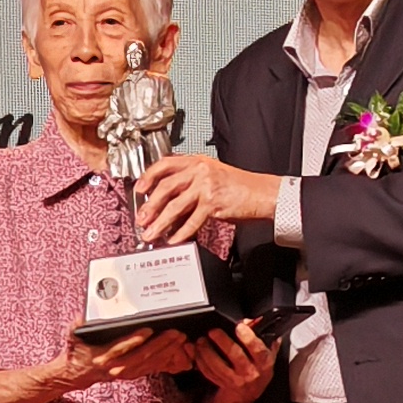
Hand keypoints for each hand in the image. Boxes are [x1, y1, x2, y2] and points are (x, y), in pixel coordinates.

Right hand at [58, 323, 195, 385]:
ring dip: (166, 351)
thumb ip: (78, 324)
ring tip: (180, 339)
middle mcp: (114, 367)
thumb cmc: (77, 351)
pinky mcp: (131, 374)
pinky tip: (176, 351)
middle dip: (160, 344)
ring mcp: (124, 373)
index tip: (148, 330)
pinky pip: (150, 368)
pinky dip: (165, 360)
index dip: (134, 340)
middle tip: (175, 333)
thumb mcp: (73, 335)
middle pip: (141, 356)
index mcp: (101, 356)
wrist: (76, 373)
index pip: (120, 348)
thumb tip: (83, 315)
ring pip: (149, 363)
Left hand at [134, 153, 281, 246]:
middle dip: (150, 205)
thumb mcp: (212, 176)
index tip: (139, 189)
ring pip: (175, 206)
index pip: (165, 164)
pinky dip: (181, 233)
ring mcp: (206, 186)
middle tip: (141, 218)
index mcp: (197, 161)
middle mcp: (200, 170)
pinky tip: (174, 240)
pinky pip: (192, 221)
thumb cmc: (240, 186)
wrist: (262, 193)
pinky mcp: (213, 203)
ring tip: (151, 233)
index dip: (148, 176)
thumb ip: (190, 184)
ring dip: (160, 222)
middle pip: (166, 186)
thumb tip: (168, 202)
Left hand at [191, 320, 277, 402]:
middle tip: (213, 331)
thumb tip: (249, 321)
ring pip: (217, 366)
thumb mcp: (267, 354)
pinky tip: (196, 351)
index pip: (257, 349)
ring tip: (201, 340)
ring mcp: (234, 379)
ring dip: (206, 352)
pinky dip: (200, 361)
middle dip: (222, 341)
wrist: (247, 394)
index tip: (239, 326)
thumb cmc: (257, 369)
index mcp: (263, 362)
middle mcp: (249, 372)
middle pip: (235, 355)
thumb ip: (261, 337)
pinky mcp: (221, 383)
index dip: (248, 337)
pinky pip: (208, 372)